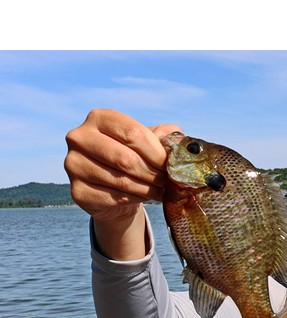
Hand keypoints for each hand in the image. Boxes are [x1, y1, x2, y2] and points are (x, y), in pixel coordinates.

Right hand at [64, 109, 181, 258]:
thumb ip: (165, 136)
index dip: (156, 151)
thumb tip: (181, 142)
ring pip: (122, 180)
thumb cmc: (135, 158)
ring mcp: (73, 165)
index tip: (170, 164)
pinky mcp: (77, 191)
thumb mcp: (150, 142)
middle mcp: (79, 137)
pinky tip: (146, 197)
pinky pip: (115, 197)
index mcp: (98, 118)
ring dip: (148, 188)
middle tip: (169, 181)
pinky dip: (137, 199)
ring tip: (162, 190)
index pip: (132, 132)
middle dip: (153, 172)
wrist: (115, 188)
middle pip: (125, 158)